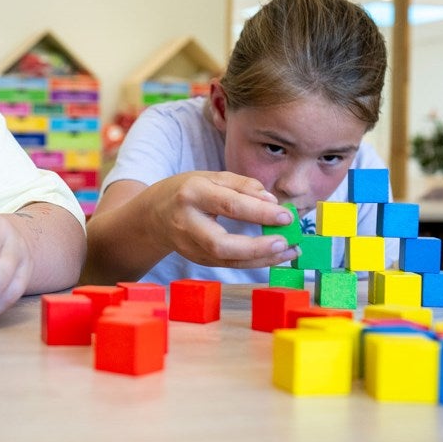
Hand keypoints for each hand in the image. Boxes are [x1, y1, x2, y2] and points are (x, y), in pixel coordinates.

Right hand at [144, 171, 295, 269]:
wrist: (151, 216)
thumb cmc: (186, 191)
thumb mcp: (211, 177)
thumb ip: (242, 185)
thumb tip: (273, 201)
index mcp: (192, 194)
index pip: (229, 205)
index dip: (260, 212)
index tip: (286, 216)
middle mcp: (187, 223)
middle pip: (221, 243)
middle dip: (257, 247)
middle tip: (286, 242)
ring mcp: (189, 246)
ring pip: (227, 260)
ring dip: (262, 259)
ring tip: (290, 252)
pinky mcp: (197, 260)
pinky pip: (229, 264)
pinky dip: (255, 262)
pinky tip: (275, 255)